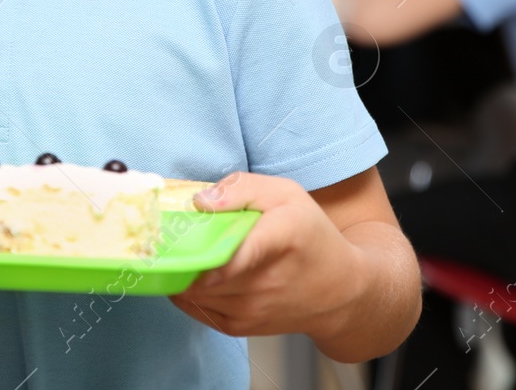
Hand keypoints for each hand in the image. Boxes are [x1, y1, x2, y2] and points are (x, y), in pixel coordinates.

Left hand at [171, 173, 363, 340]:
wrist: (339, 292)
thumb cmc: (311, 236)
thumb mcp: (286, 195)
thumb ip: (243, 188)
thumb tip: (200, 202)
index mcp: (284, 236)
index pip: (240, 251)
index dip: (206, 249)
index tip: (181, 238)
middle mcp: (266, 280)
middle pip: (203, 268)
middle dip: (183, 251)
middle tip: (176, 233)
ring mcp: (251, 309)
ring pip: (193, 289)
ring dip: (183, 270)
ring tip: (188, 249)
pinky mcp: (238, 327)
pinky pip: (194, 306)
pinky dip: (186, 288)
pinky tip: (196, 270)